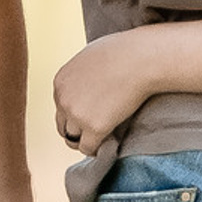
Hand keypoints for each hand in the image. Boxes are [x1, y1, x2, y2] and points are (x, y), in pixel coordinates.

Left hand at [53, 31, 162, 156]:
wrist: (141, 59)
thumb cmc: (125, 52)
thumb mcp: (91, 57)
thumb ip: (84, 74)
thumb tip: (93, 86)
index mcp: (61, 81)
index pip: (61, 106)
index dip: (76, 112)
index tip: (91, 115)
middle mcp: (63, 99)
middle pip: (63, 125)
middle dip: (77, 129)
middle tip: (94, 132)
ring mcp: (77, 114)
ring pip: (73, 139)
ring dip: (86, 140)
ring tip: (103, 139)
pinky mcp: (94, 127)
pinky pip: (88, 148)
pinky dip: (96, 149)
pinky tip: (108, 144)